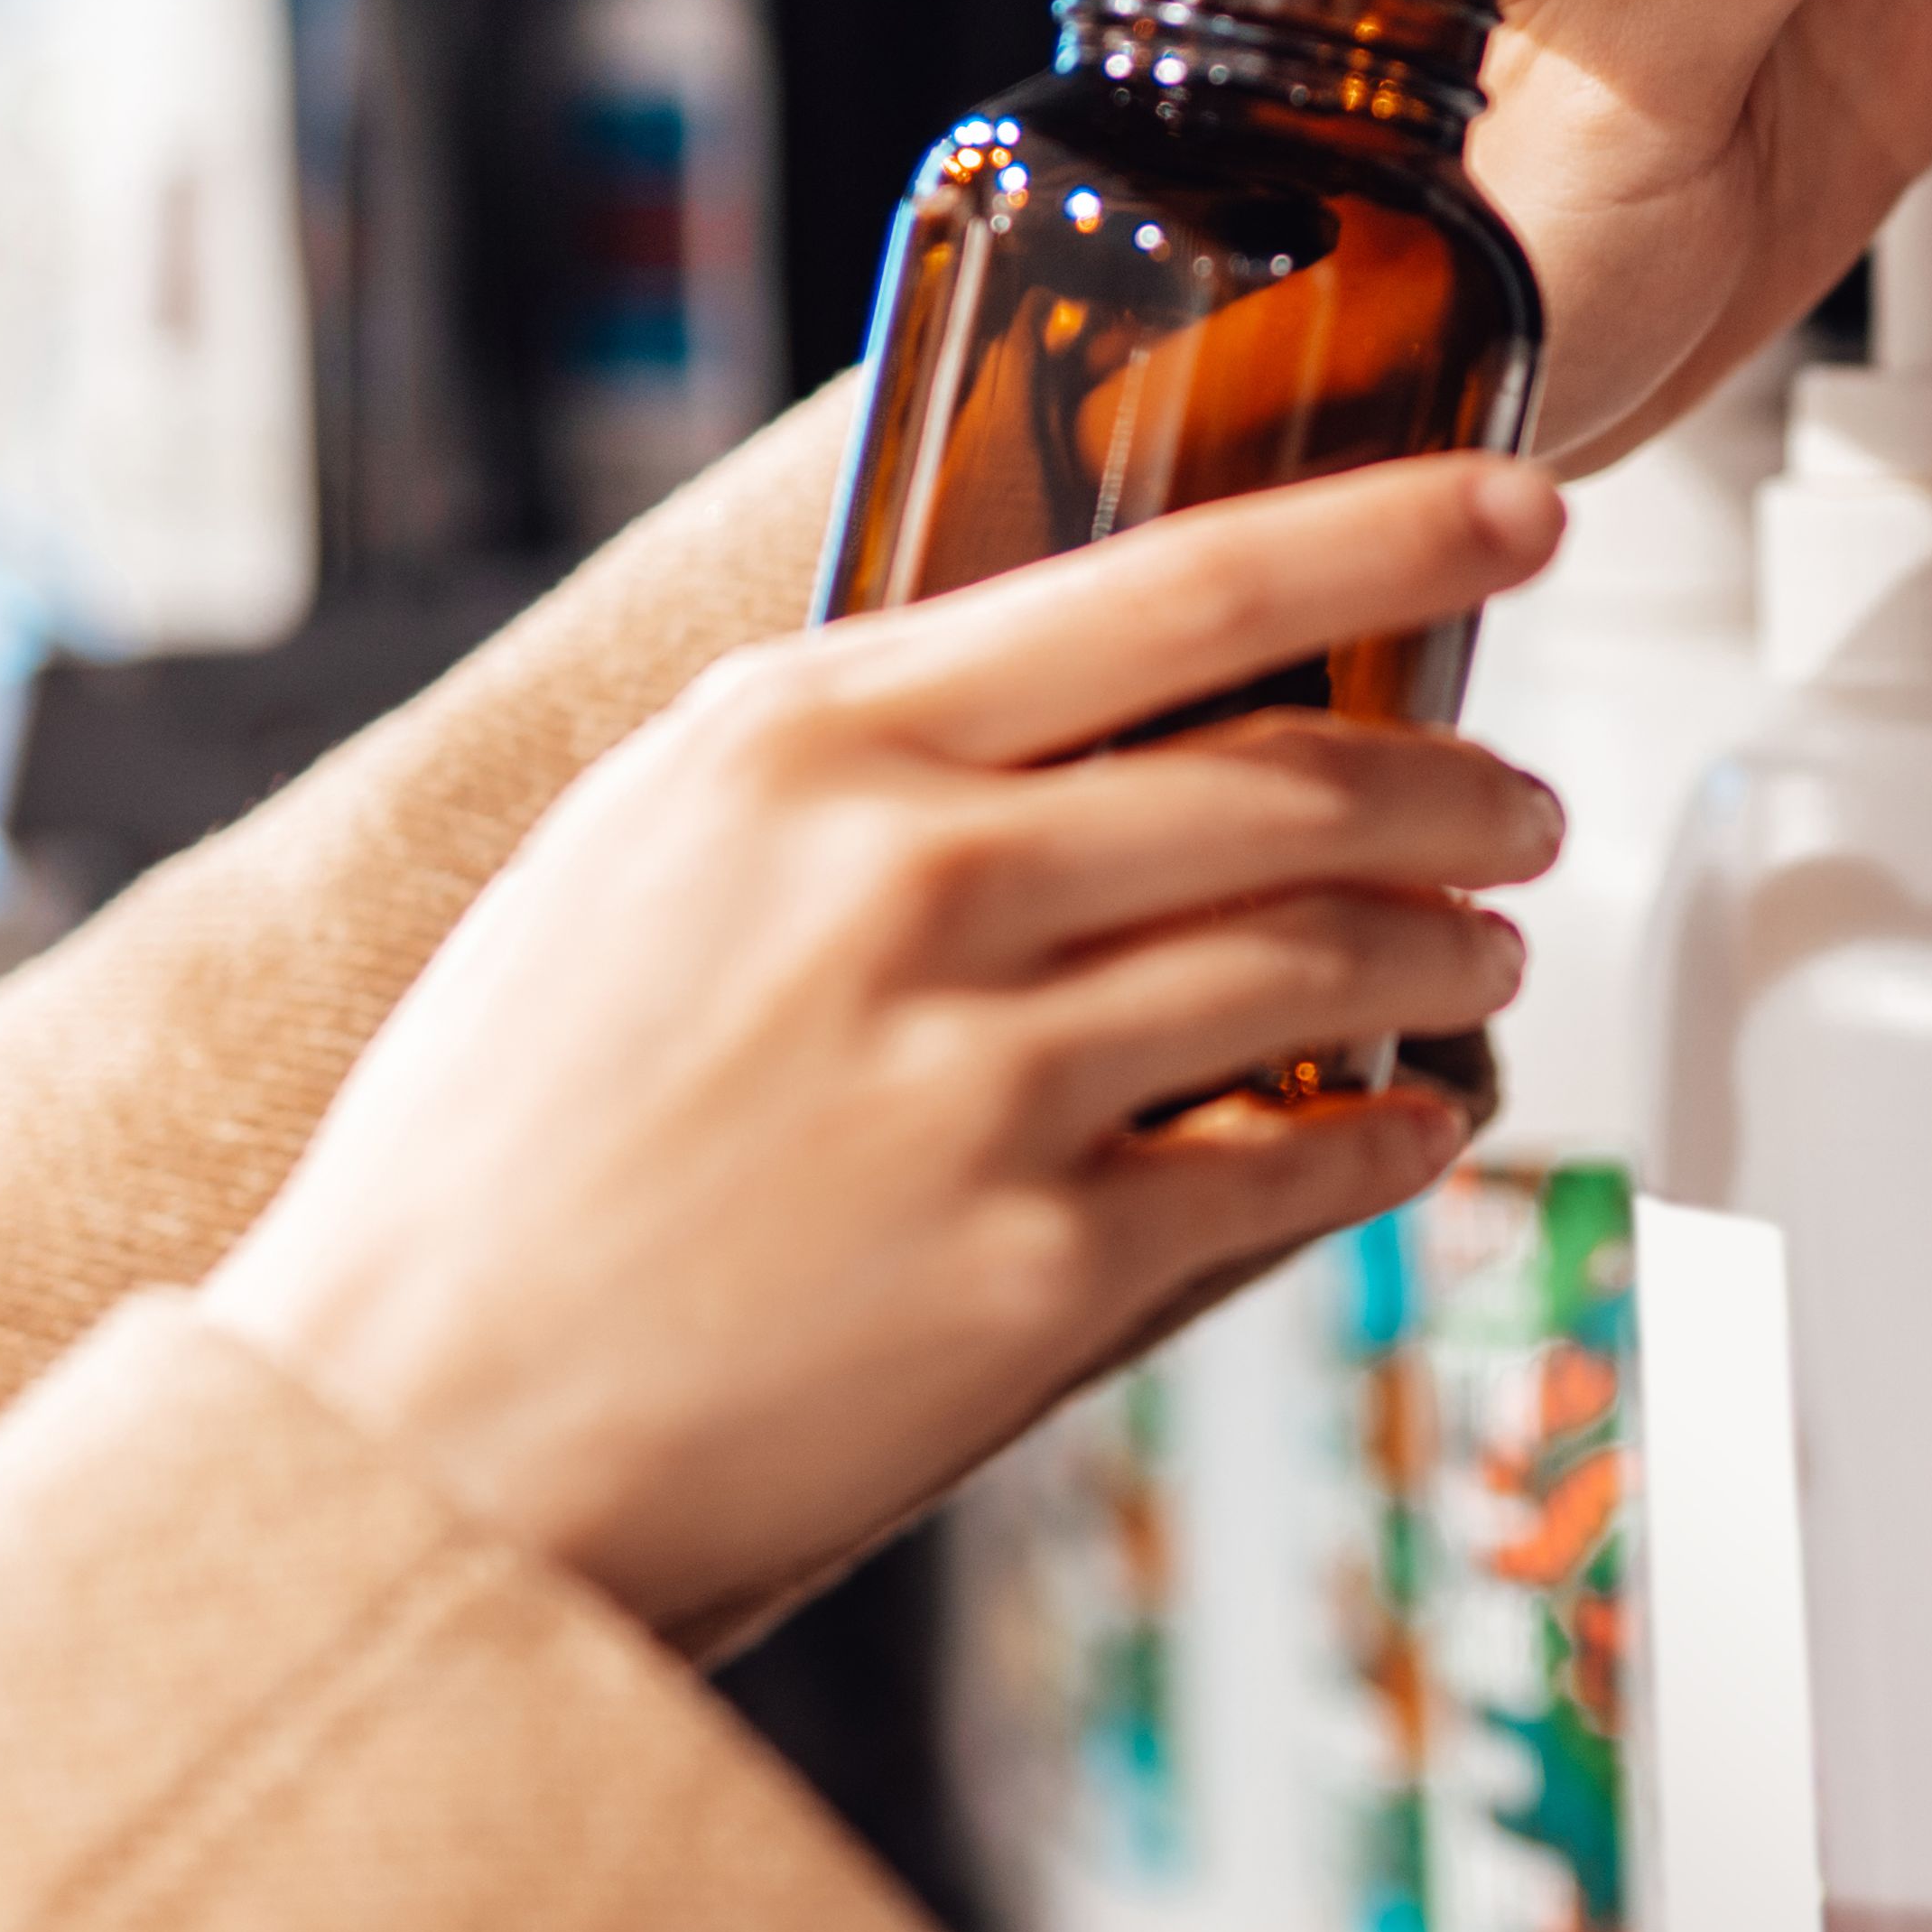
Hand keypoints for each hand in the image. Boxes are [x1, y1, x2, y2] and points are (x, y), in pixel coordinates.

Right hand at [202, 458, 1568, 1645]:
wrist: (411, 1423)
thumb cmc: (501, 1149)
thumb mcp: (633, 857)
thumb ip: (837, 765)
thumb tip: (1046, 702)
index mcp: (803, 747)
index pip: (1174, 586)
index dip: (1386, 534)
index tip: (1514, 508)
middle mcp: (909, 882)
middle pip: (1293, 782)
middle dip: (1460, 786)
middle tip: (1520, 803)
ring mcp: (984, 1077)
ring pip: (1324, 963)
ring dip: (1445, 952)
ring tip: (1479, 951)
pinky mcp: (1039, 1267)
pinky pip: (1293, 1168)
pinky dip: (1386, 1137)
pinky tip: (1410, 1125)